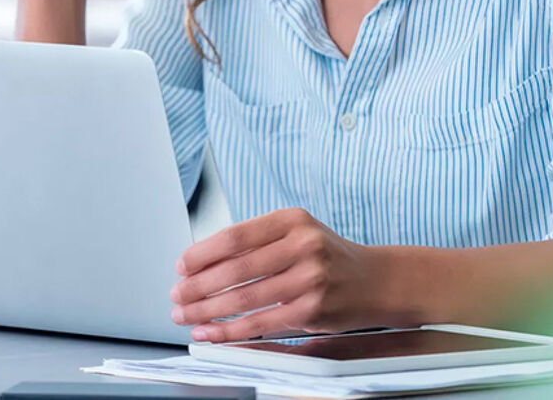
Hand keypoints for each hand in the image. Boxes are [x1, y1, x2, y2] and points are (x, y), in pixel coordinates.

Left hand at [170, 208, 390, 342]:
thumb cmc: (327, 257)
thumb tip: (203, 263)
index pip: (235, 236)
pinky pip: (261, 323)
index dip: (202, 253)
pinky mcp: (313, 309)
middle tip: (177, 295)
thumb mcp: (297, 234)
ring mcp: (310, 278)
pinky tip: (211, 332)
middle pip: (236, 268)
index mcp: (292, 220)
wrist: (375, 280)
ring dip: (208, 310)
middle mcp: (303, 244)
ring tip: (186, 315)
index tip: (181, 266)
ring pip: (245, 298)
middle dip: (199, 285)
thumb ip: (257, 243)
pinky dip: (230, 331)